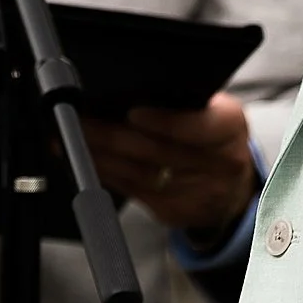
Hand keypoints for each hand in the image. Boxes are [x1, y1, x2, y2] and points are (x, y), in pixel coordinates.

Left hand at [82, 93, 257, 241]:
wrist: (232, 187)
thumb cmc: (215, 138)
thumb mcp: (214, 110)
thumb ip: (182, 101)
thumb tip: (127, 91)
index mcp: (229, 128)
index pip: (198, 126)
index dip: (164, 122)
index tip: (132, 113)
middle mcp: (217, 164)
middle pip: (157, 151)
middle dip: (111, 135)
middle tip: (80, 121)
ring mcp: (194, 194)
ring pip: (138, 173)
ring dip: (98, 156)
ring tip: (69, 140)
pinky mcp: (172, 211)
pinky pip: (131, 191)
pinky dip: (105, 173)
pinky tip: (86, 161)